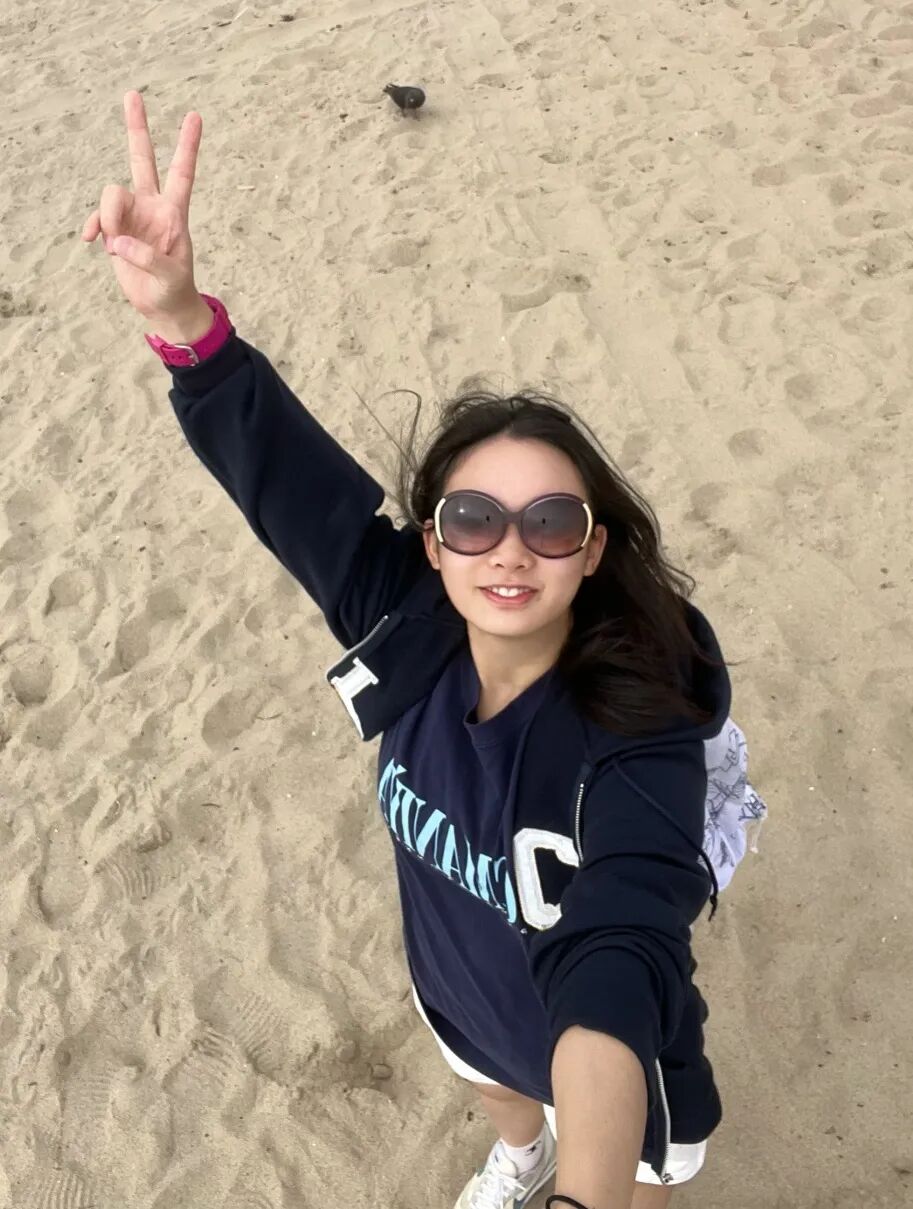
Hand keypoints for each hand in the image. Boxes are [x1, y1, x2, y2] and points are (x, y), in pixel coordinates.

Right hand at [82, 91, 204, 324]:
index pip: (182, 173)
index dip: (187, 146)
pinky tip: (91, 241)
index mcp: (175, 212)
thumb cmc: (174, 289)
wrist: (162, 306)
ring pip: (112, 195)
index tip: (195, 116)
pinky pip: (98, 217)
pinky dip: (93, 227)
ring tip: (117, 248)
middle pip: (143, 160)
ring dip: (109, 217)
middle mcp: (152, 206)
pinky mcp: (115, 229)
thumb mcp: (170, 277)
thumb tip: (118, 242)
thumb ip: (147, 258)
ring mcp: (132, 215)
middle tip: (133, 95)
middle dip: (137, 128)